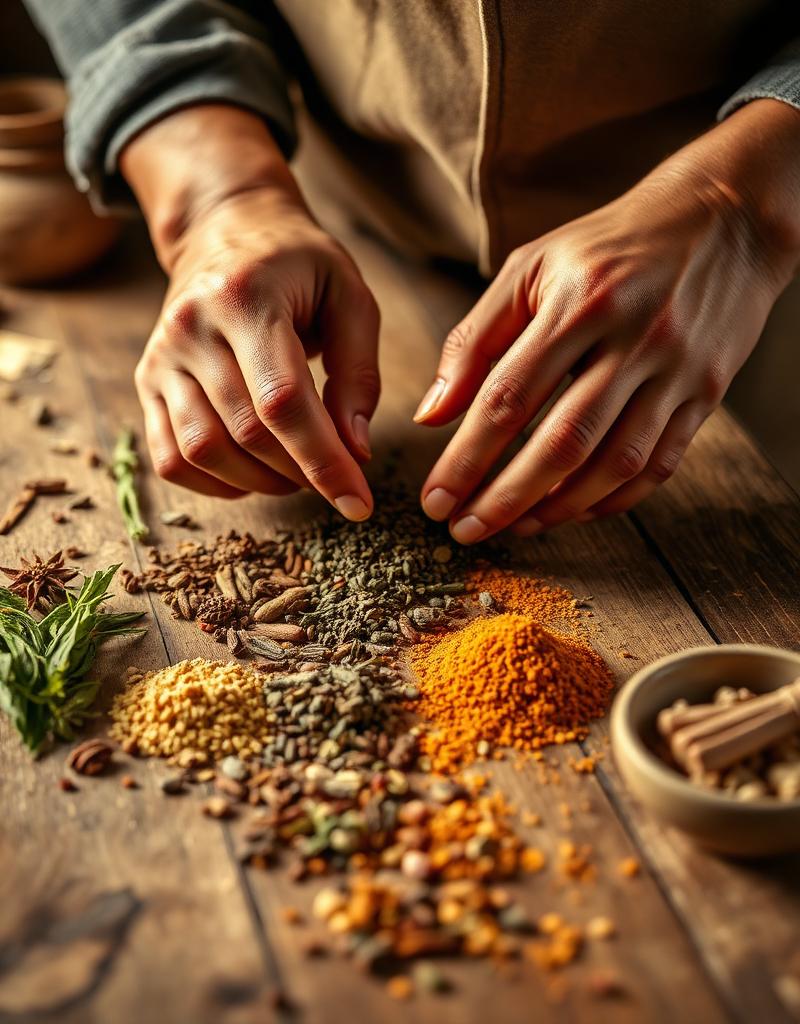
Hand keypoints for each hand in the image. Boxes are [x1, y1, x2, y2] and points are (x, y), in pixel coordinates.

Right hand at [123, 105, 378, 517]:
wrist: (225, 228)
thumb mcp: (350, 297)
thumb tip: (355, 450)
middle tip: (336, 478)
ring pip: (204, 451)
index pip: (284, 401)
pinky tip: (252, 475)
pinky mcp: (147, 381)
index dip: (324, 461)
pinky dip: (214, 483)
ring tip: (297, 474)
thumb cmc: (299, 265)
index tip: (358, 503)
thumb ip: (359, 373)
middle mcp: (191, 328)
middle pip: (247, 432)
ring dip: (260, 483)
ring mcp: (161, 356)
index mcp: (246, 298)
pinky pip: (170, 457)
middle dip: (301, 474)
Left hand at [416, 99, 799, 541]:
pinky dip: (612, 499)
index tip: (436, 499)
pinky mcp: (706, 394)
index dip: (467, 457)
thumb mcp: (530, 267)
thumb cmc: (609, 244)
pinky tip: (573, 510)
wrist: (723, 218)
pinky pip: (658, 465)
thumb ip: (475, 340)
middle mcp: (632, 340)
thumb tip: (431, 415)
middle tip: (467, 530)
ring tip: (515, 526)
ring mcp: (676, 371)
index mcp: (579, 303)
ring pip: (615, 463)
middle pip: (563, 442)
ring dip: (558, 508)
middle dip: (506, 498)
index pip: (509, 397)